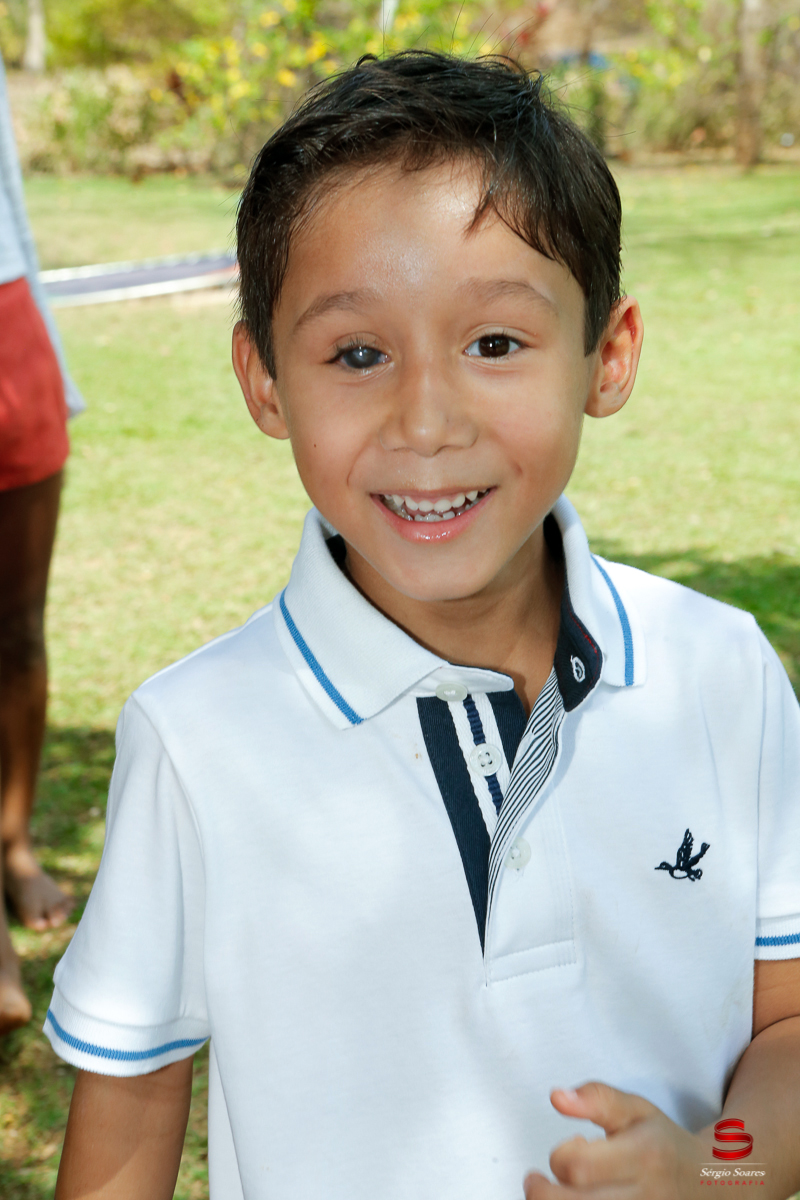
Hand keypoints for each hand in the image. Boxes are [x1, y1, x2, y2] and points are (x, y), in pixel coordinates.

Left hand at [523, 1082, 704, 1199]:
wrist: (709, 1182)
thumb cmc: (664, 1143)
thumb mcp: (637, 1109)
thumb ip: (597, 1098)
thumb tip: (557, 1097)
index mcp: (642, 1157)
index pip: (579, 1166)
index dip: (561, 1153)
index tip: (572, 1142)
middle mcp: (644, 1197)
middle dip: (541, 1192)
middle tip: (535, 1179)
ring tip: (556, 1191)